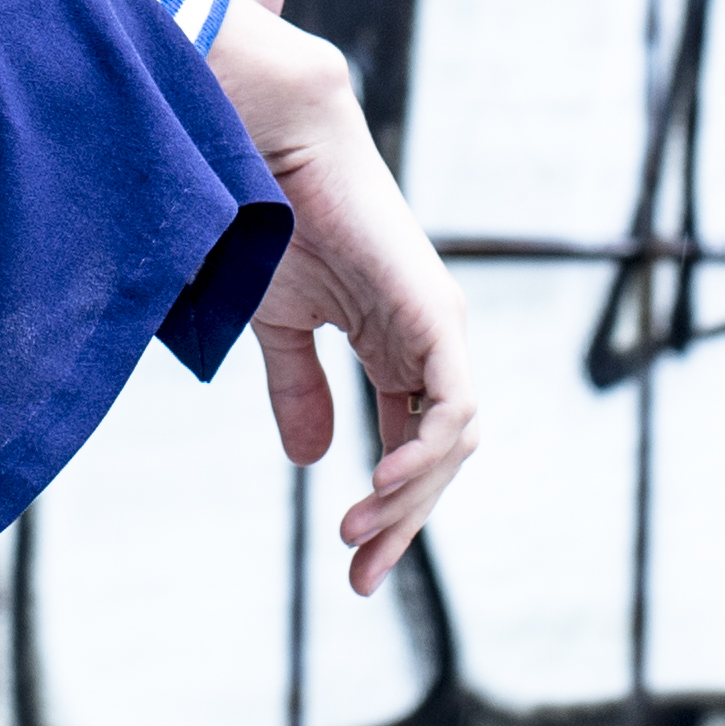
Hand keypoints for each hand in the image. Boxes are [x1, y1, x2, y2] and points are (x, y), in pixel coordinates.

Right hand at [203, 0, 478, 592]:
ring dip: (409, 498)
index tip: (353, 564)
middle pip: (438, 457)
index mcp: (399, 346)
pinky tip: (382, 486)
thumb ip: (299, 389)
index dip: (391, 508)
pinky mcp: (435, 316)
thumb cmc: (273, 220)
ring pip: (452, 443)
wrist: (272, 149)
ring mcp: (439, 330)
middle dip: (403, 522)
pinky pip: (450, 407)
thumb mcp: (281, 328)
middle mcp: (431, 342)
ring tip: (358, 530)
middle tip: (361, 576)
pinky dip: (424, 454)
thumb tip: (308, 461)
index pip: (415, 445)